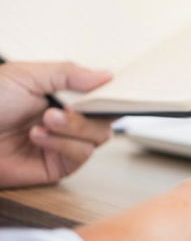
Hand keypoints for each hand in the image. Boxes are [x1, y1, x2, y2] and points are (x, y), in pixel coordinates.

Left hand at [0, 61, 112, 186]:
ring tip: (45, 121)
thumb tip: (107, 75)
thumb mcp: (27, 75)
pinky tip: (38, 136)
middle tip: (66, 109)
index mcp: (62, 97)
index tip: (114, 92)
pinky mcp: (55, 167)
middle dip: (89, 114)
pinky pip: (79, 157)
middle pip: (106, 121)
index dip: (111, 96)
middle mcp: (66, 122)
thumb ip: (70, 73)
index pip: (100, 98)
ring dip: (74, 129)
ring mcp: (62, 145)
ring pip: (97, 139)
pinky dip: (63, 144)